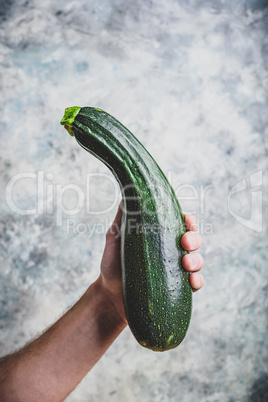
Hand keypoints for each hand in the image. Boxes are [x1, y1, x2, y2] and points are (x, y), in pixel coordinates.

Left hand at [99, 202, 203, 325]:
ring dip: (197, 260)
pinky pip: (195, 284)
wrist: (109, 294)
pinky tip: (192, 281)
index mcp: (159, 236)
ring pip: (197, 261)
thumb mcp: (115, 237)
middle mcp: (171, 251)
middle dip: (194, 239)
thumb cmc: (113, 263)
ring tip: (186, 264)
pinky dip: (197, 281)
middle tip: (185, 242)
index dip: (189, 221)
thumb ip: (122, 217)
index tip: (187, 222)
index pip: (180, 224)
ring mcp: (175, 270)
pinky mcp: (177, 288)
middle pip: (193, 240)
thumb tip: (127, 194)